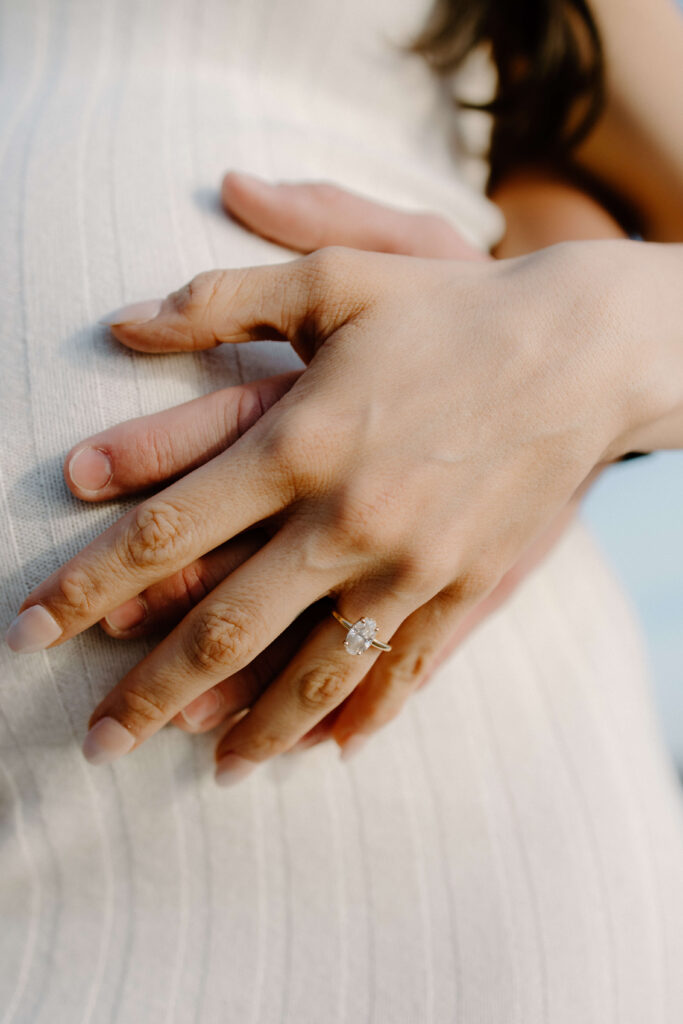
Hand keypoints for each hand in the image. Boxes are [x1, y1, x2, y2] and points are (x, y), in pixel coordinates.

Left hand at [80, 174, 586, 752]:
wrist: (582, 351)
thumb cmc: (450, 307)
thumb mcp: (335, 275)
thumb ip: (220, 296)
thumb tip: (121, 322)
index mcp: (300, 439)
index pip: (165, 529)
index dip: (85, 584)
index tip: (30, 630)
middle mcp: (347, 517)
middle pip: (225, 624)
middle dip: (148, 690)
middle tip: (95, 742)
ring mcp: (411, 564)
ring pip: (311, 672)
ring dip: (248, 726)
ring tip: (205, 769)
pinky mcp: (464, 587)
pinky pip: (402, 673)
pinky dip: (357, 718)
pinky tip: (321, 750)